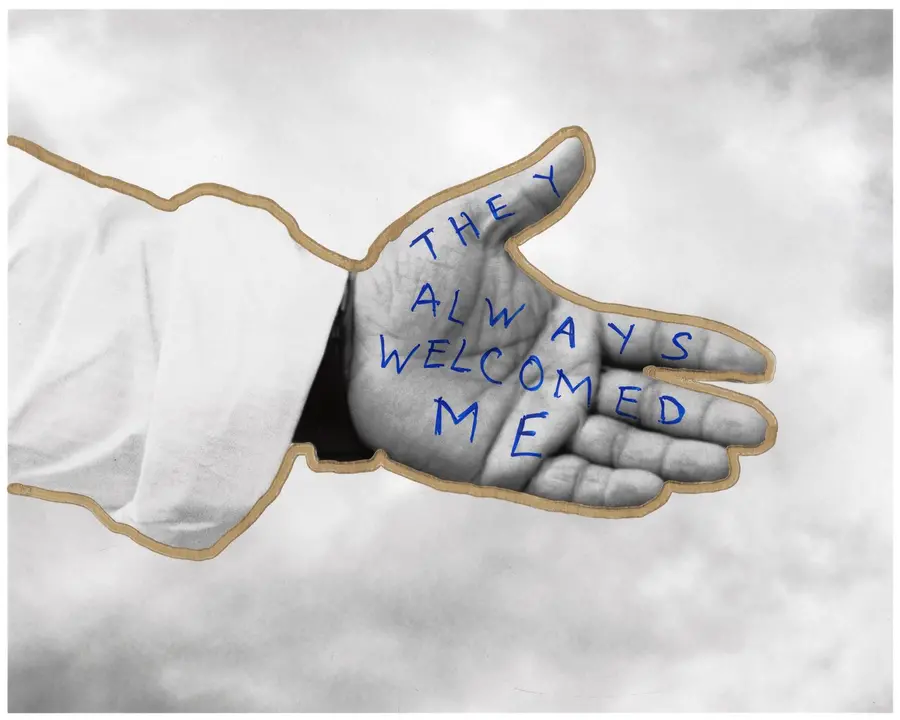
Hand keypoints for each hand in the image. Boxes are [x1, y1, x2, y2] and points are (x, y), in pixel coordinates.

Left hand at [347, 127, 774, 511]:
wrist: (348, 344)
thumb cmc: (406, 285)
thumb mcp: (470, 227)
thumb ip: (527, 195)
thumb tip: (578, 142)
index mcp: (565, 328)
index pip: (651, 341)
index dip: (704, 352)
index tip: (759, 364)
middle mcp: (561, 380)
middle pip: (650, 401)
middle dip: (705, 415)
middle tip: (761, 430)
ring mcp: (537, 424)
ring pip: (620, 446)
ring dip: (673, 455)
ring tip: (723, 463)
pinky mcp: (506, 462)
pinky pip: (569, 481)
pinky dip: (611, 487)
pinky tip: (655, 486)